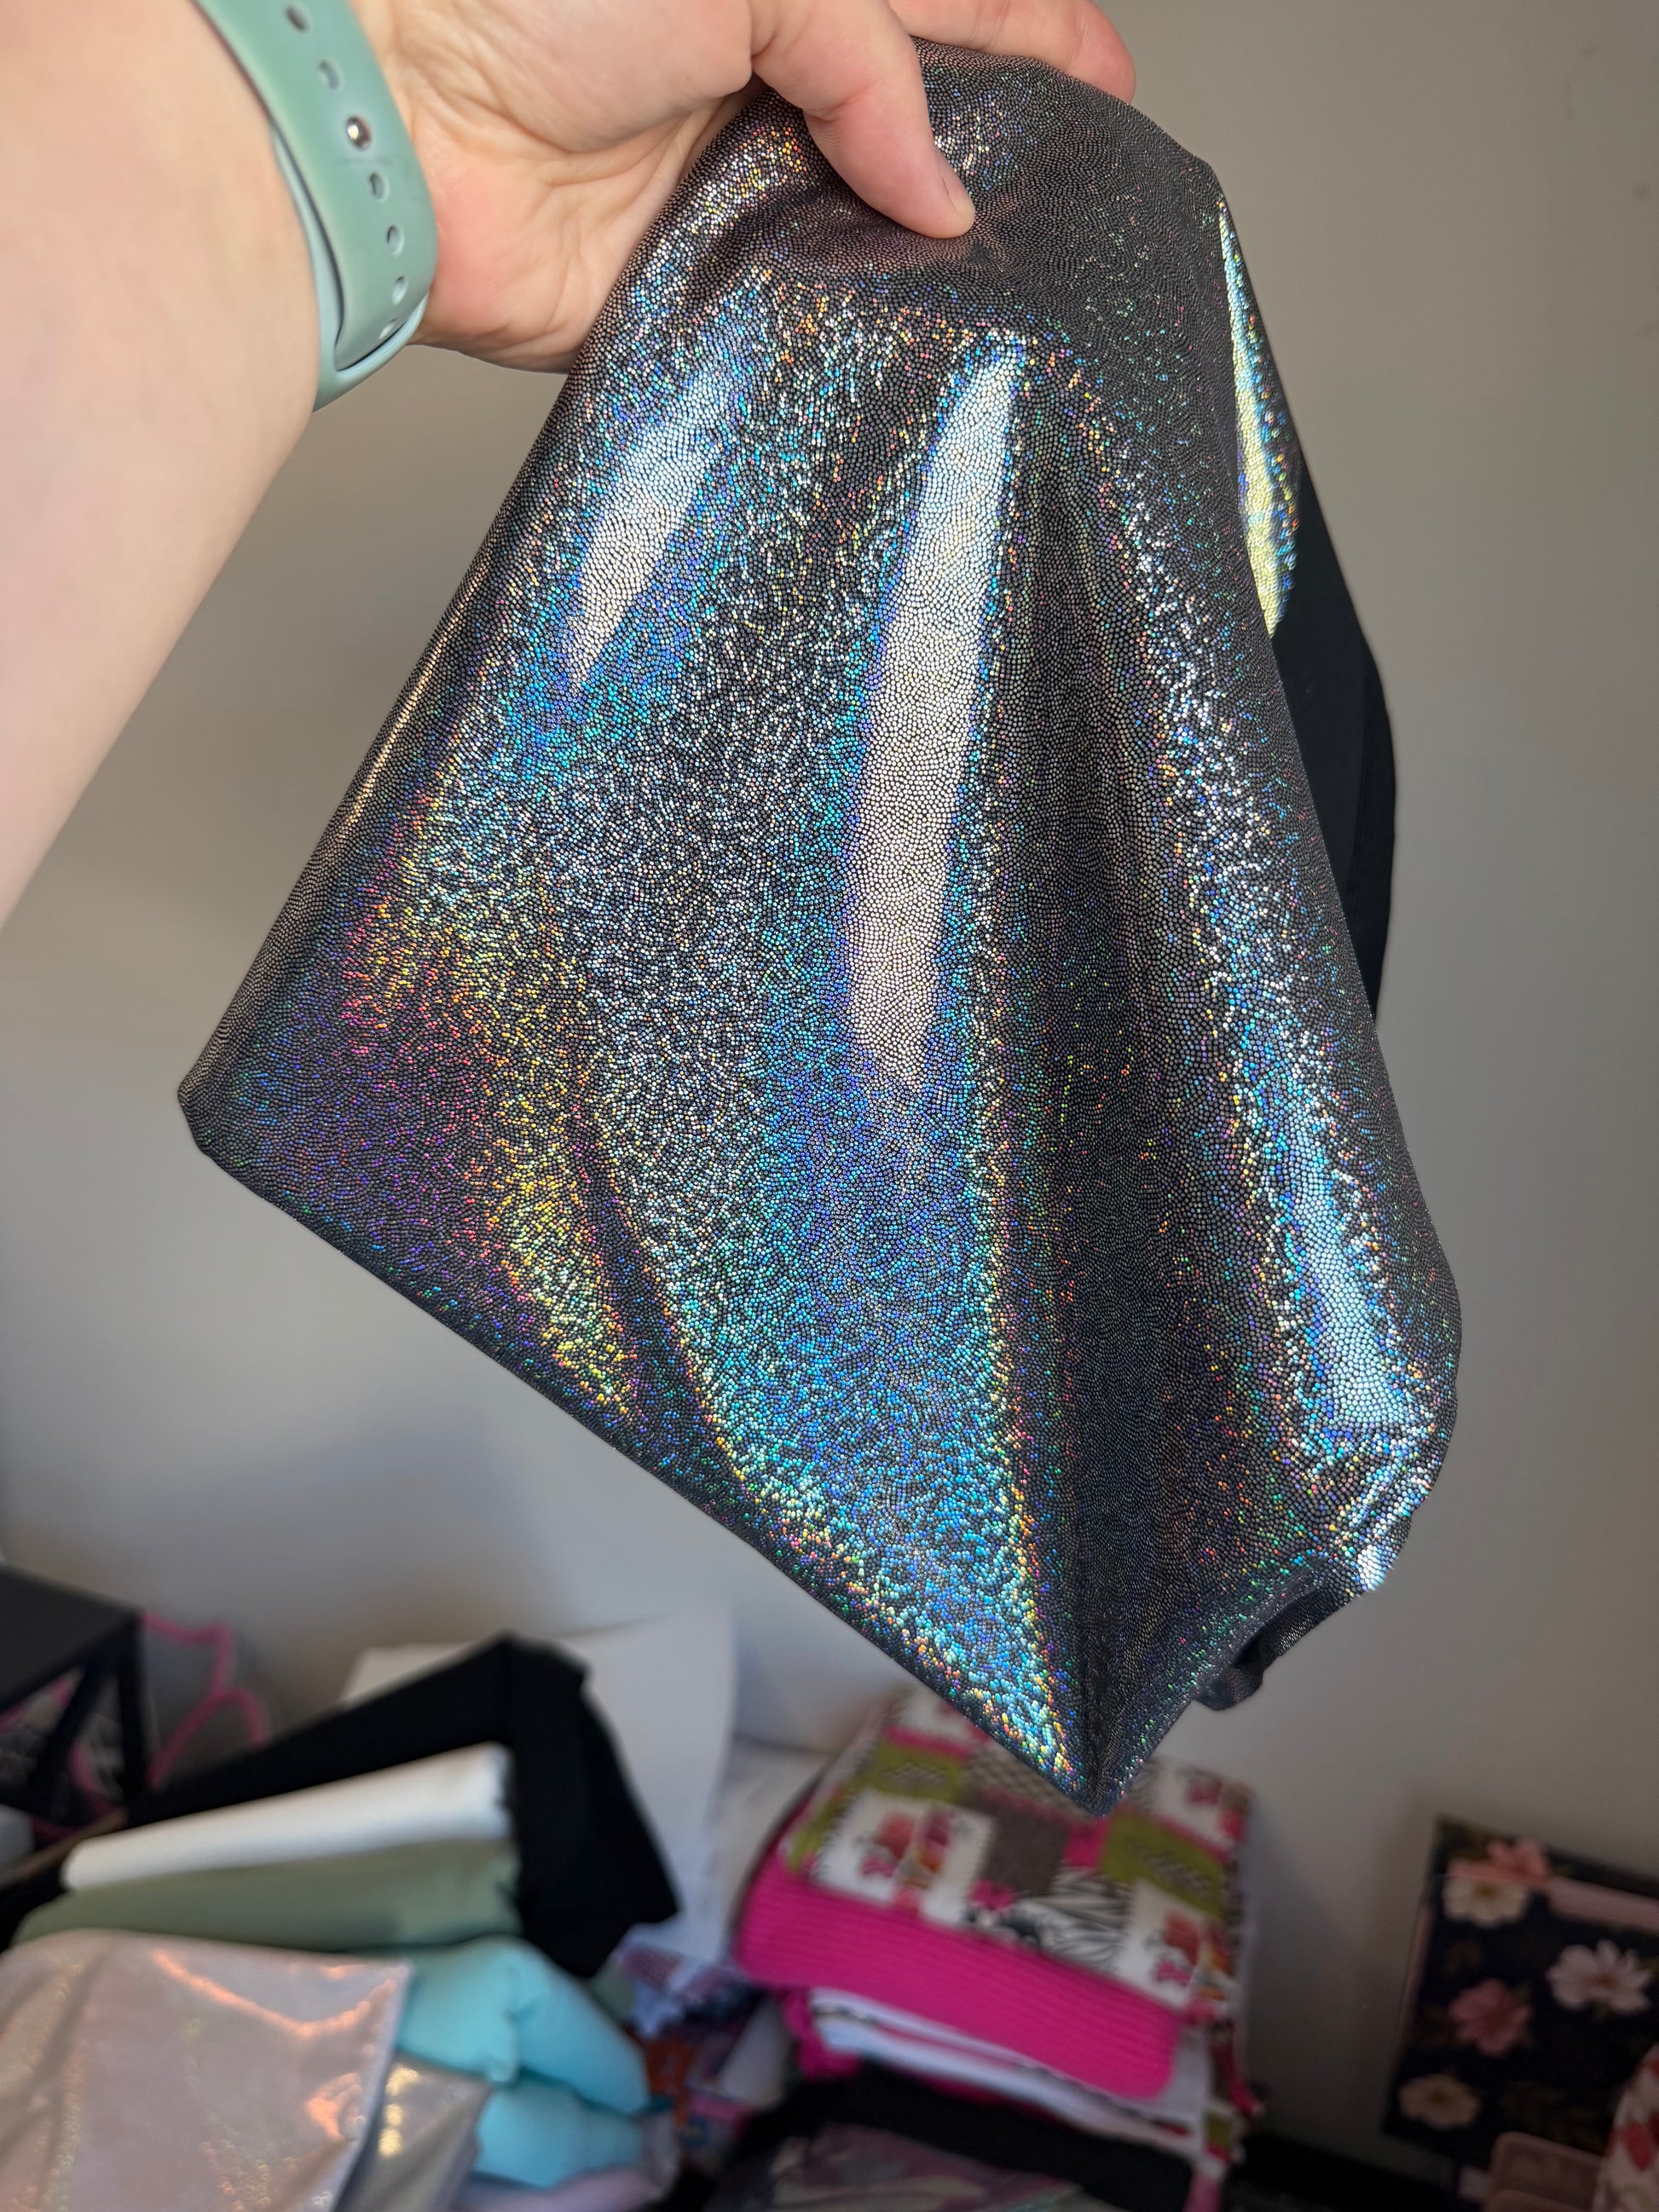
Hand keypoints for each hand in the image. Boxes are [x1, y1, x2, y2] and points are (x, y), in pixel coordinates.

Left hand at [351, 0, 1134, 370]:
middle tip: (1090, 183)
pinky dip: (864, 324)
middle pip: (918, 116)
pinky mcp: (699, 292)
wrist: (394, 117)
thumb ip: (869, 57)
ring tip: (1038, 268)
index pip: (938, 3)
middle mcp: (762, 79)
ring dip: (947, 249)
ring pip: (873, 225)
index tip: (1108, 86)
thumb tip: (941, 186)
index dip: (1032, 35)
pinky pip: (805, 315)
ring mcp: (735, 188)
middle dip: (1008, 144)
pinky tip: (929, 331)